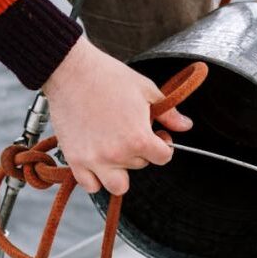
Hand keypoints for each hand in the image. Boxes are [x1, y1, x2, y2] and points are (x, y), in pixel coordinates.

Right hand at [42, 36, 192, 194]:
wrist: (71, 71)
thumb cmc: (107, 77)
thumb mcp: (146, 90)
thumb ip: (168, 113)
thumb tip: (185, 125)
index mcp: (138, 138)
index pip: (164, 157)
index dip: (164, 145)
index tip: (156, 135)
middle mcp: (117, 154)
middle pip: (141, 166)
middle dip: (139, 151)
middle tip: (129, 132)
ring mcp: (94, 160)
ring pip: (118, 186)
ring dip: (120, 173)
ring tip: (115, 153)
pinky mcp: (75, 160)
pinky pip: (90, 185)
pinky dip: (95, 178)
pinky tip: (97, 160)